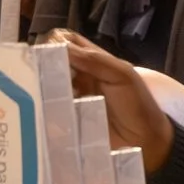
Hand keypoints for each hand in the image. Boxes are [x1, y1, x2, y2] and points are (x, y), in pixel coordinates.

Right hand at [47, 30, 175, 172]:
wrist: (146, 141)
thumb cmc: (138, 103)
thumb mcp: (122, 75)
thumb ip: (95, 60)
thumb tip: (59, 45)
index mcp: (89, 61)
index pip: (62, 42)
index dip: (52, 43)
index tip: (45, 54)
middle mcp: (74, 79)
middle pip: (47, 65)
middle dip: (38, 68)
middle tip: (36, 77)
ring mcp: (67, 102)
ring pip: (42, 90)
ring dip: (37, 91)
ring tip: (37, 97)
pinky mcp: (64, 125)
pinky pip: (46, 116)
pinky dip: (42, 115)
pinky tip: (41, 116)